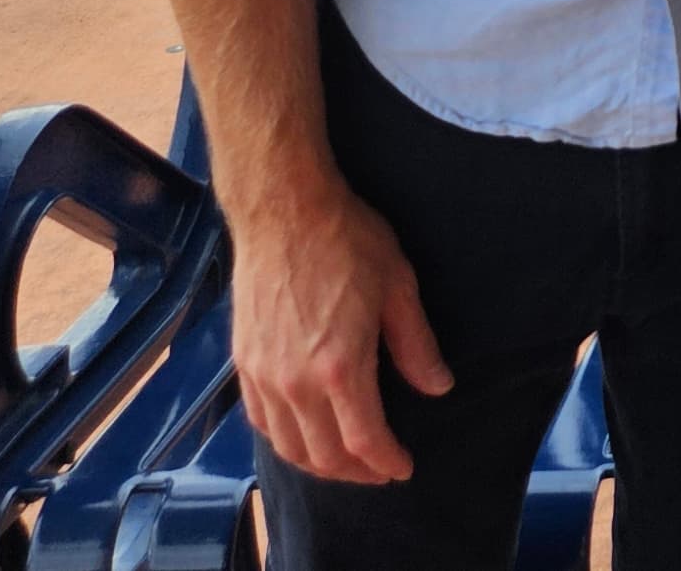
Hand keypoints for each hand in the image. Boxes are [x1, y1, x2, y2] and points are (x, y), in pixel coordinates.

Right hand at [229, 182, 453, 482]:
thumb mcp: (398, 288)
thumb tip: (437, 387)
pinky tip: (304, 434)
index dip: (386, 461)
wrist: (285, 210)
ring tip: (347, 461)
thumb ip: (416, 346)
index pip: (363, 440)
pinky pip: (261, 420)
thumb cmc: (347, 241)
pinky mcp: (243, 362)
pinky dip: (284, 440)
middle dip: (356, 471)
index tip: (403, 467)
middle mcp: (294, 381)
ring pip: (287, 445)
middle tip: (380, 470)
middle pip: (323, 454)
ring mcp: (262, 374)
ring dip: (319, 463)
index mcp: (339, 366)